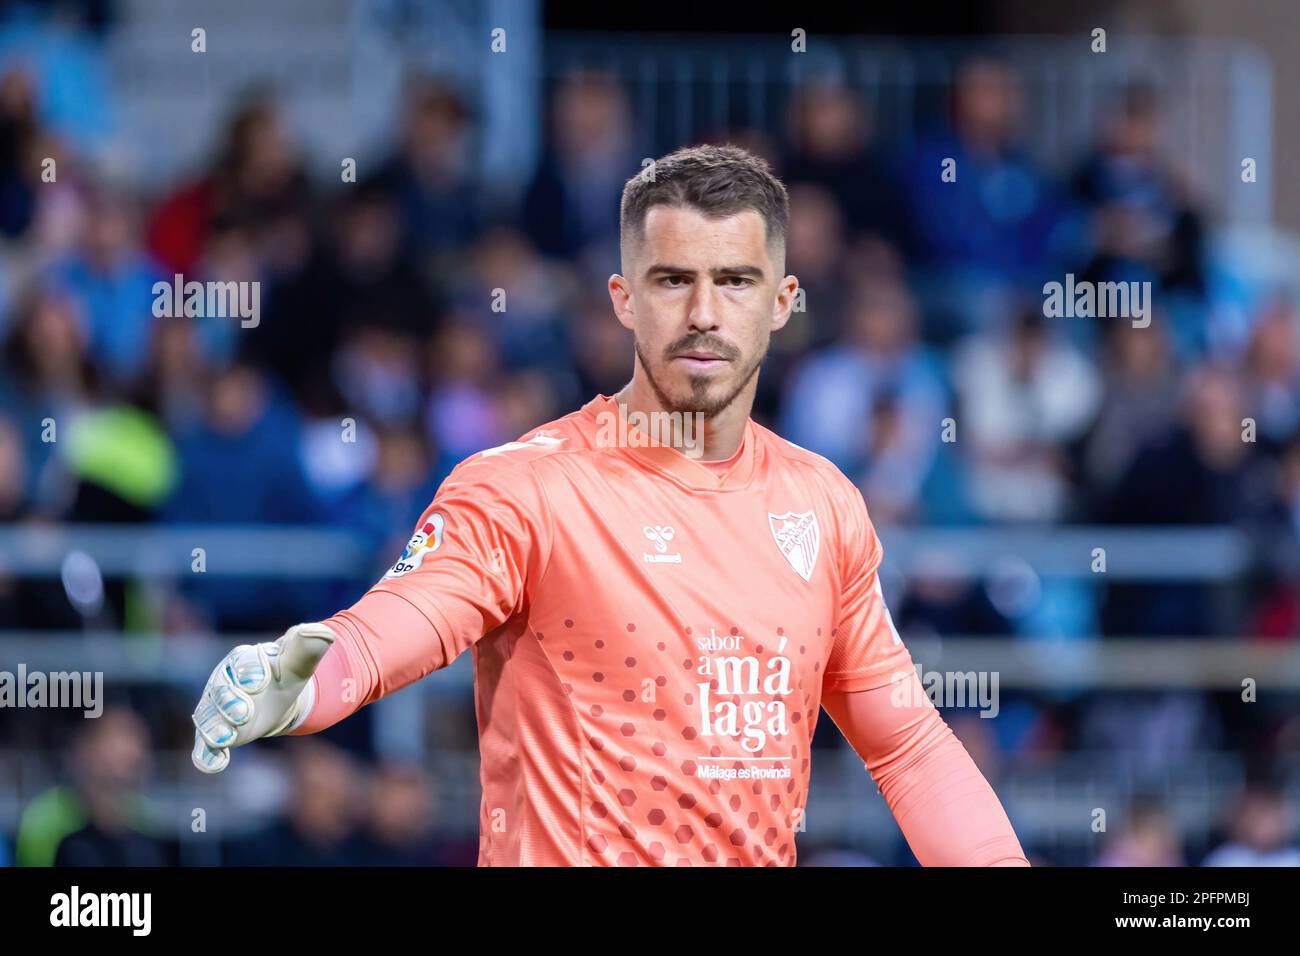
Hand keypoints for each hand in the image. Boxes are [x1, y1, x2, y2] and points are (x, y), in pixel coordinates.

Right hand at [191, 622, 335, 773]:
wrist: (277, 699)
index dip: (251, 671)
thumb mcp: (298, 663)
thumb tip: (324, 633)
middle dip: (229, 702)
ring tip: (226, 737)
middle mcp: (222, 684)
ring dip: (216, 728)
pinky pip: (205, 747)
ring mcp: (216, 710)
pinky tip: (214, 764)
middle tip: (243, 712)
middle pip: (221, 691)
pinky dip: (206, 756)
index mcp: (243, 660)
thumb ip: (308, 648)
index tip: (261, 680)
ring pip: (210, 718)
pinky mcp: (215, 735)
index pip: (243, 663)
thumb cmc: (284, 676)